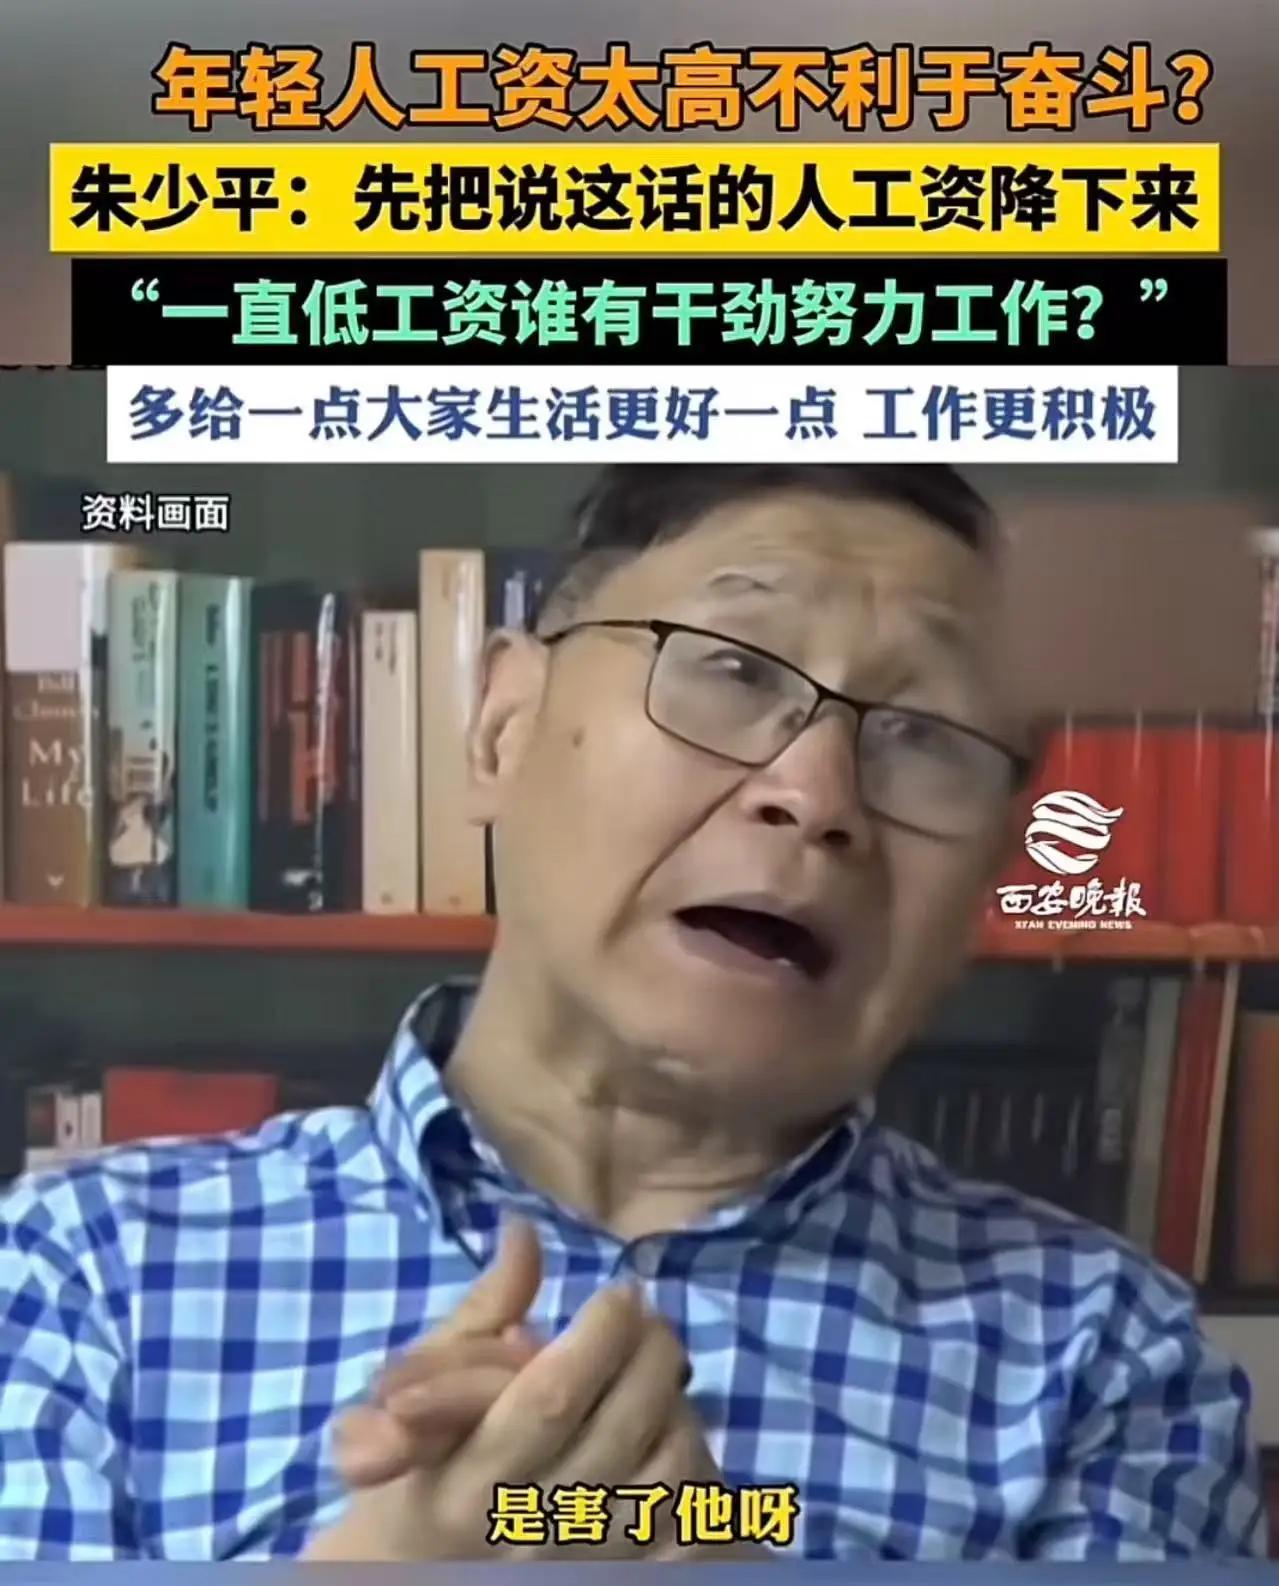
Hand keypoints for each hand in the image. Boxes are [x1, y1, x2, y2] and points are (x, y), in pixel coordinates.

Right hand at [308, 1219, 741, 1560]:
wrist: (423, 1572)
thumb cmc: (425, 1464)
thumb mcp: (425, 1389)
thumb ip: (482, 1313)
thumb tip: (522, 1230)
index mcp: (468, 1482)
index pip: (552, 1398)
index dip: (599, 1335)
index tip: (618, 1292)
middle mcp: (530, 1530)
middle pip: (622, 1428)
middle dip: (650, 1351)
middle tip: (649, 1315)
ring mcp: (583, 1563)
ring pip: (669, 1469)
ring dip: (677, 1402)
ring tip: (656, 1371)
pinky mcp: (625, 1576)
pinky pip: (691, 1516)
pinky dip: (697, 1462)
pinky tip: (669, 1429)